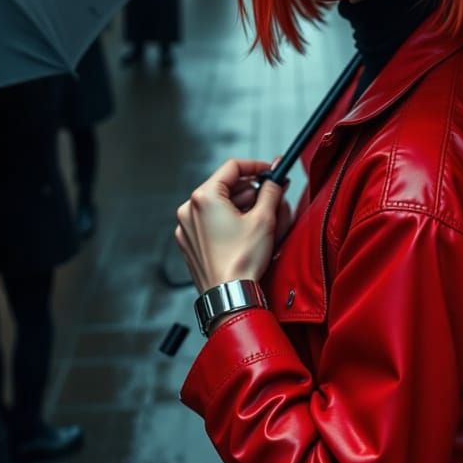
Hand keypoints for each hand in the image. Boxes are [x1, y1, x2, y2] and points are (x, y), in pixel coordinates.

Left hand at [174, 158, 289, 292]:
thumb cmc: (241, 263)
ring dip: (241, 205)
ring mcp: (187, 227)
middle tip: (271, 195)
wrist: (229, 295)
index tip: (269, 171)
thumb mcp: (264, 219)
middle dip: (251, 189)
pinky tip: (245, 231)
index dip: (256, 166)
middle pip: (225, 186)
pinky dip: (228, 220)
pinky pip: (210, 222)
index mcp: (204, 198)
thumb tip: (275, 179)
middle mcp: (190, 210)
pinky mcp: (190, 243)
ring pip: (218, 204)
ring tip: (261, 216)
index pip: (232, 167)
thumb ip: (271, 190)